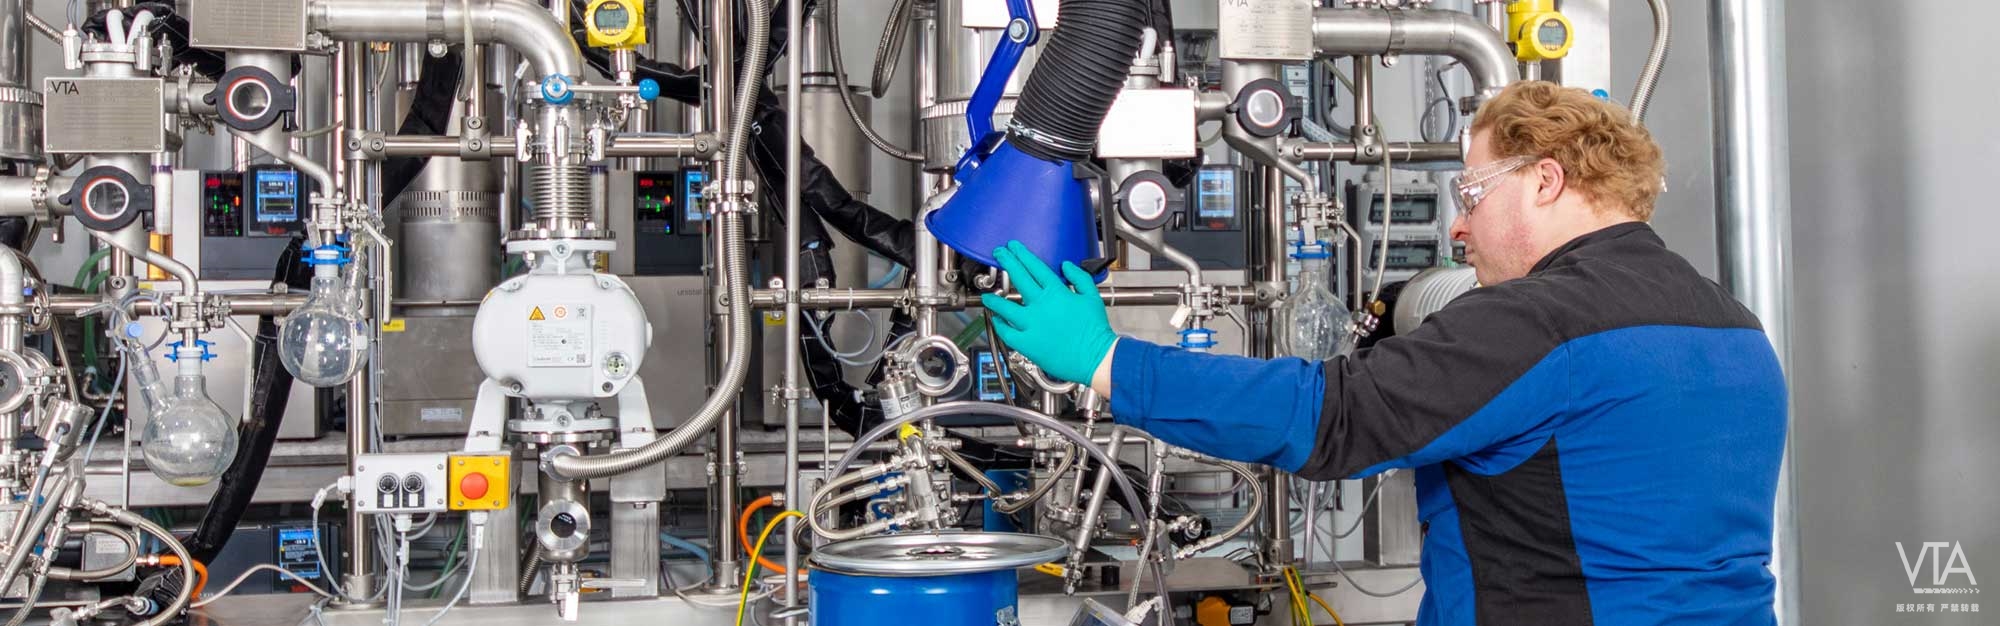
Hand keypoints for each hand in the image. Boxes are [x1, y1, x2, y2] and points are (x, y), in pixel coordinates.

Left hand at [980, 241, 1115, 384]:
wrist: (1096, 357)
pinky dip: (1000, 325)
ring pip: (1005, 307)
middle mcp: (1041, 305)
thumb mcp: (1092, 297)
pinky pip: (1007, 332)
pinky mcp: (1027, 343)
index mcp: (1057, 293)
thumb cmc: (1095, 331)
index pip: (1035, 267)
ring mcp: (1031, 324)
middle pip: (1019, 278)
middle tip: (998, 254)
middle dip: (1006, 262)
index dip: (1022, 255)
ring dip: (994, 299)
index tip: (1014, 248)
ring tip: (987, 296)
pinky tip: (997, 321)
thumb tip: (1067, 266)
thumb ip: (1079, 278)